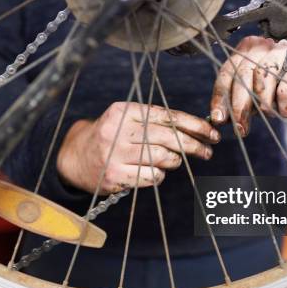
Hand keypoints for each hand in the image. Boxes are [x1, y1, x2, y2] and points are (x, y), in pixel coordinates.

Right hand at [57, 102, 220, 193]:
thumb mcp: (126, 120)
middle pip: (168, 137)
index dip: (193, 125)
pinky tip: (152, 172)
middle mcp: (118, 130)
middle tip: (207, 152)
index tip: (211, 133)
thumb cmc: (111, 137)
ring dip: (173, 161)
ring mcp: (115, 154)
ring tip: (172, 161)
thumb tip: (197, 130)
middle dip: (193, 145)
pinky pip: (152, 177)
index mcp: (124, 110)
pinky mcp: (115, 176)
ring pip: (163, 158)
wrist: (75, 158)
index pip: (167, 116)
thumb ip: (154, 122)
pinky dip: (159, 175)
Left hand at [210, 36, 286, 134]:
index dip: (220, 96)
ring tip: (272, 114)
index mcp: (247, 50)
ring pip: (262, 81)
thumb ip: (239, 101)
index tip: (218, 118)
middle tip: (240, 128)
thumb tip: (220, 117)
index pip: (227, 71)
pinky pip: (286, 90)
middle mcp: (264, 46)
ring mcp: (285, 52)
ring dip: (264, 106)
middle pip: (242, 75)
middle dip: (239, 106)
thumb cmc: (285, 89)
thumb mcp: (258, 95)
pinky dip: (285, 107)